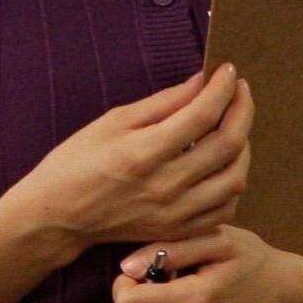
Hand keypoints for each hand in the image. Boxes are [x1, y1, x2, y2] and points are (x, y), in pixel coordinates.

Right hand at [3, 64, 252, 258]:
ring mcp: (174, 214)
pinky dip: (233, 181)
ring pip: (234, 178)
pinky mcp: (177, 231)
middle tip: (239, 89)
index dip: (222, 88)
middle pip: (227, 144)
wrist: (58, 216)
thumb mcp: (114, 121)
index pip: (202, 115)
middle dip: (242, 109)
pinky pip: (225, 207)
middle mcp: (165, 187)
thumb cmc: (77, 162)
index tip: (227, 71)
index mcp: (143, 153)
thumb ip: (163, 103)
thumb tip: (201, 82)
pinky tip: (224, 162)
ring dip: (244, 145)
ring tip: (235, 123)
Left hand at [111, 227, 302, 302]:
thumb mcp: (219, 240)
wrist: (287, 298)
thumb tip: (127, 266)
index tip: (139, 271)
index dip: (123, 285)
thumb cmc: (252, 262)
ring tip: (181, 293)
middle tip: (169, 279)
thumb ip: (170, 249)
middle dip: (143, 298)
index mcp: (194, 301)